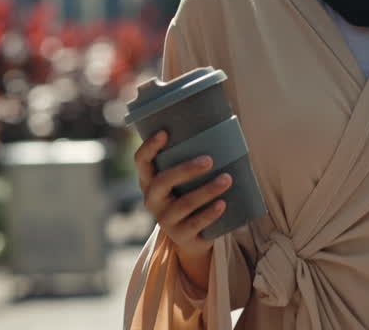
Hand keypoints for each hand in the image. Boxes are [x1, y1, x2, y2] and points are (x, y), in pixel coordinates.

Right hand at [134, 131, 232, 287]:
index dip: (149, 147)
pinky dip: (210, 213)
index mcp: (150, 181)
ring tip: (227, 179)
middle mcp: (152, 200)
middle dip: (186, 169)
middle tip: (209, 160)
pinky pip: (195, 223)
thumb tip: (221, 130)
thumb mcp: (183, 182)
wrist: (192, 237)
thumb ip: (189, 161)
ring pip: (184, 203)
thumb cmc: (189, 196)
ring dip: (207, 190)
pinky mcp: (180, 236)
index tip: (164, 132)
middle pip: (163, 181)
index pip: (141, 162)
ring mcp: (165, 220)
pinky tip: (222, 203)